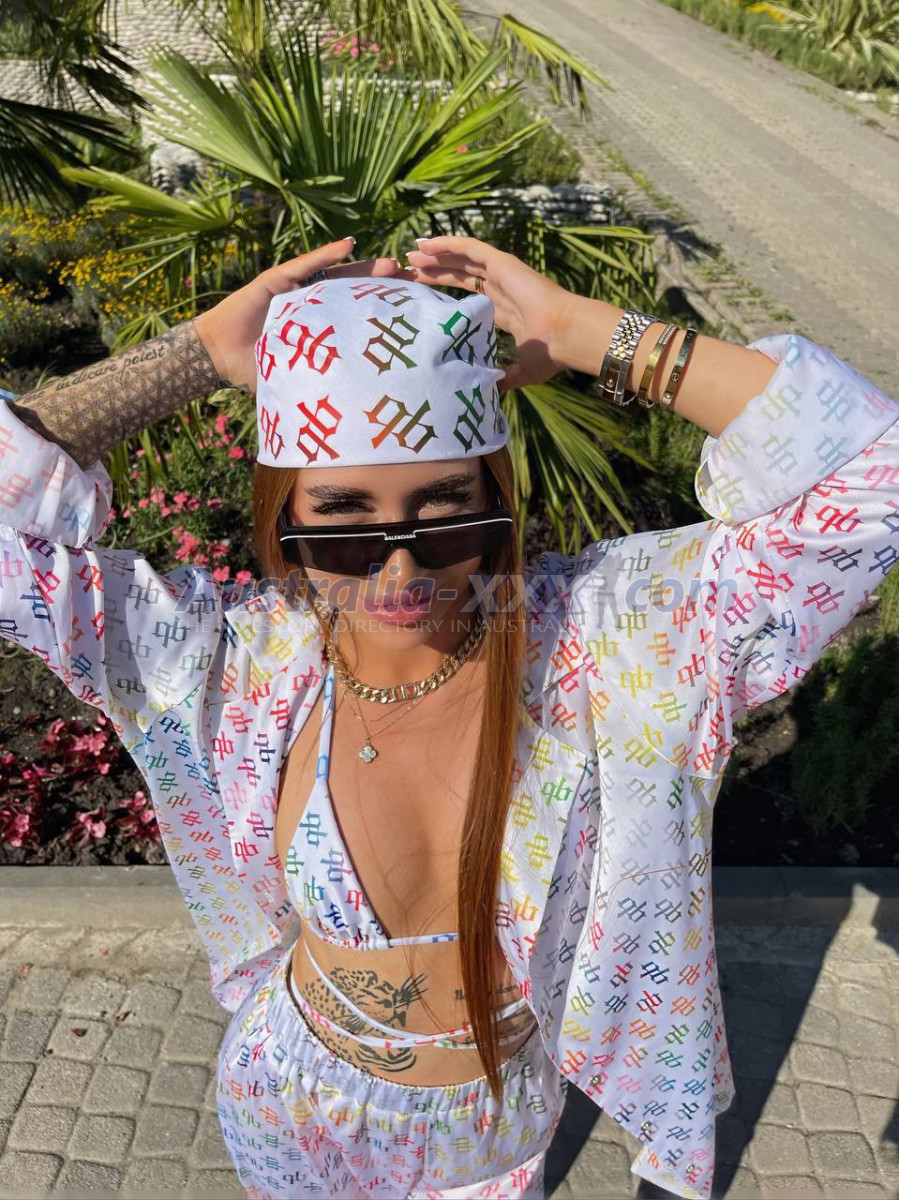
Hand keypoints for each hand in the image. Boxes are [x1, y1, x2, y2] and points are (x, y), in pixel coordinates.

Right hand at [193, 238, 415, 391]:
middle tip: (412, 281)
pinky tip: (349, 245)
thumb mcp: (298, 376)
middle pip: (354, 291)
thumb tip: (352, 411)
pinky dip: (327, 253)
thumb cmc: (256, 370)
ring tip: (392, 263)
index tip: (408, 310)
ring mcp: (296, 289)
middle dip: (381, 286)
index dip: (380, 311)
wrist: (220, 356)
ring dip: (364, 268)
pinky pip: (306, 264)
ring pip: (337, 275)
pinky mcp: (278, 279)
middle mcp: (311, 304)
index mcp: (319, 327)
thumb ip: (321, 382)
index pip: (356, 315)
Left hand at [405, 235, 573, 390]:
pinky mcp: (502, 262)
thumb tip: (495, 390)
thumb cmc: (549, 353)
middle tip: (410, 269)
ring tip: (412, 252)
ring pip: (462, 257)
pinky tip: (426, 244)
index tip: (423, 291)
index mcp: (504, 308)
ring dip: (436, 254)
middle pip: (460, 273)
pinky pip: (469, 247)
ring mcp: (502, 272)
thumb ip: (507, 377)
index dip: (446, 290)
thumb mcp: (523, 371)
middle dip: (436, 270)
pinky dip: (447, 243)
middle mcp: (501, 286)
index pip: (469, 293)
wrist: (564, 335)